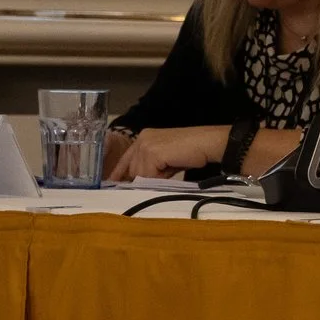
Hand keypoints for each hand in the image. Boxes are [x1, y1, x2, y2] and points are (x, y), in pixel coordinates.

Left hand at [105, 125, 230, 182]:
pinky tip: (171, 168)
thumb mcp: (166, 158)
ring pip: (140, 174)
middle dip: (145, 176)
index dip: (120, 171)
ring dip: (155, 177)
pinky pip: (149, 175)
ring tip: (171, 167)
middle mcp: (142, 139)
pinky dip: (160, 177)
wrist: (207, 143)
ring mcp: (146, 145)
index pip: (126, 158)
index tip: (113, 181)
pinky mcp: (152, 153)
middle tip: (165, 172)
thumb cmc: (191, 151)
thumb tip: (139, 180)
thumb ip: (151, 165)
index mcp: (144, 137)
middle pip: (132, 168)